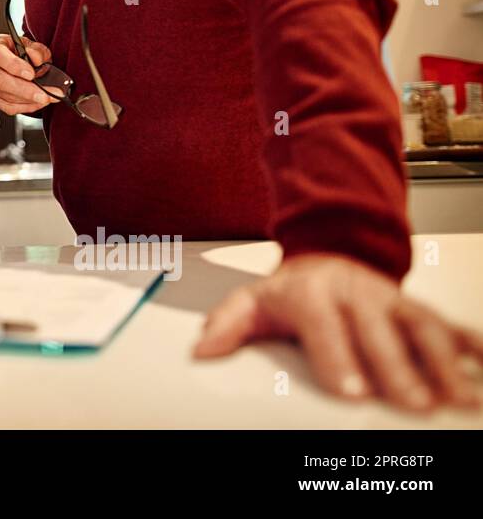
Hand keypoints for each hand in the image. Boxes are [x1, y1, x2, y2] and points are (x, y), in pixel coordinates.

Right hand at [0, 34, 60, 114]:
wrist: (6, 59)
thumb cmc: (17, 50)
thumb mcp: (30, 44)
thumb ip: (37, 50)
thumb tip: (38, 62)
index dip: (15, 66)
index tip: (31, 74)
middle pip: (1, 81)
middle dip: (26, 90)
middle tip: (45, 95)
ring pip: (6, 96)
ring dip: (30, 100)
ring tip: (48, 98)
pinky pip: (8, 107)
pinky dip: (26, 107)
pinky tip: (38, 103)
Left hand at [195, 253, 482, 411]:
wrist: (325, 254)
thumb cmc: (290, 291)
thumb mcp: (251, 301)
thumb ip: (227, 324)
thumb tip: (202, 350)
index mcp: (311, 292)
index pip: (324, 324)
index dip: (339, 357)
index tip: (352, 392)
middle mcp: (356, 293)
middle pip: (379, 330)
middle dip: (399, 368)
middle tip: (414, 403)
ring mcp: (390, 298)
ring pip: (420, 324)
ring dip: (443, 360)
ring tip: (458, 396)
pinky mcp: (415, 306)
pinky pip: (447, 322)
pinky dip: (469, 343)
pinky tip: (482, 364)